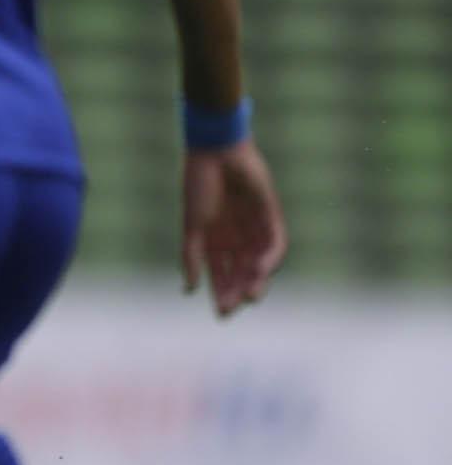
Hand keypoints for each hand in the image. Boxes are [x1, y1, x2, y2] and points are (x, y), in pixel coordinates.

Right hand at [183, 140, 285, 315]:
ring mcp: (254, 226)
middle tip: (236, 307)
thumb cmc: (199, 185)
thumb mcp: (191, 225)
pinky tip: (262, 269)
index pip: (220, 274)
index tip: (221, 312)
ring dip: (256, 280)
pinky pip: (276, 241)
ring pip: (260, 262)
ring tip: (251, 295)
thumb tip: (188, 289)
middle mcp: (236, 236)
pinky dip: (271, 258)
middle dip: (238, 291)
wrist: (216, 152)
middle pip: (241, 272)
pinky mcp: (270, 214)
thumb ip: (190, 256)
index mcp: (214, 239)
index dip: (221, 293)